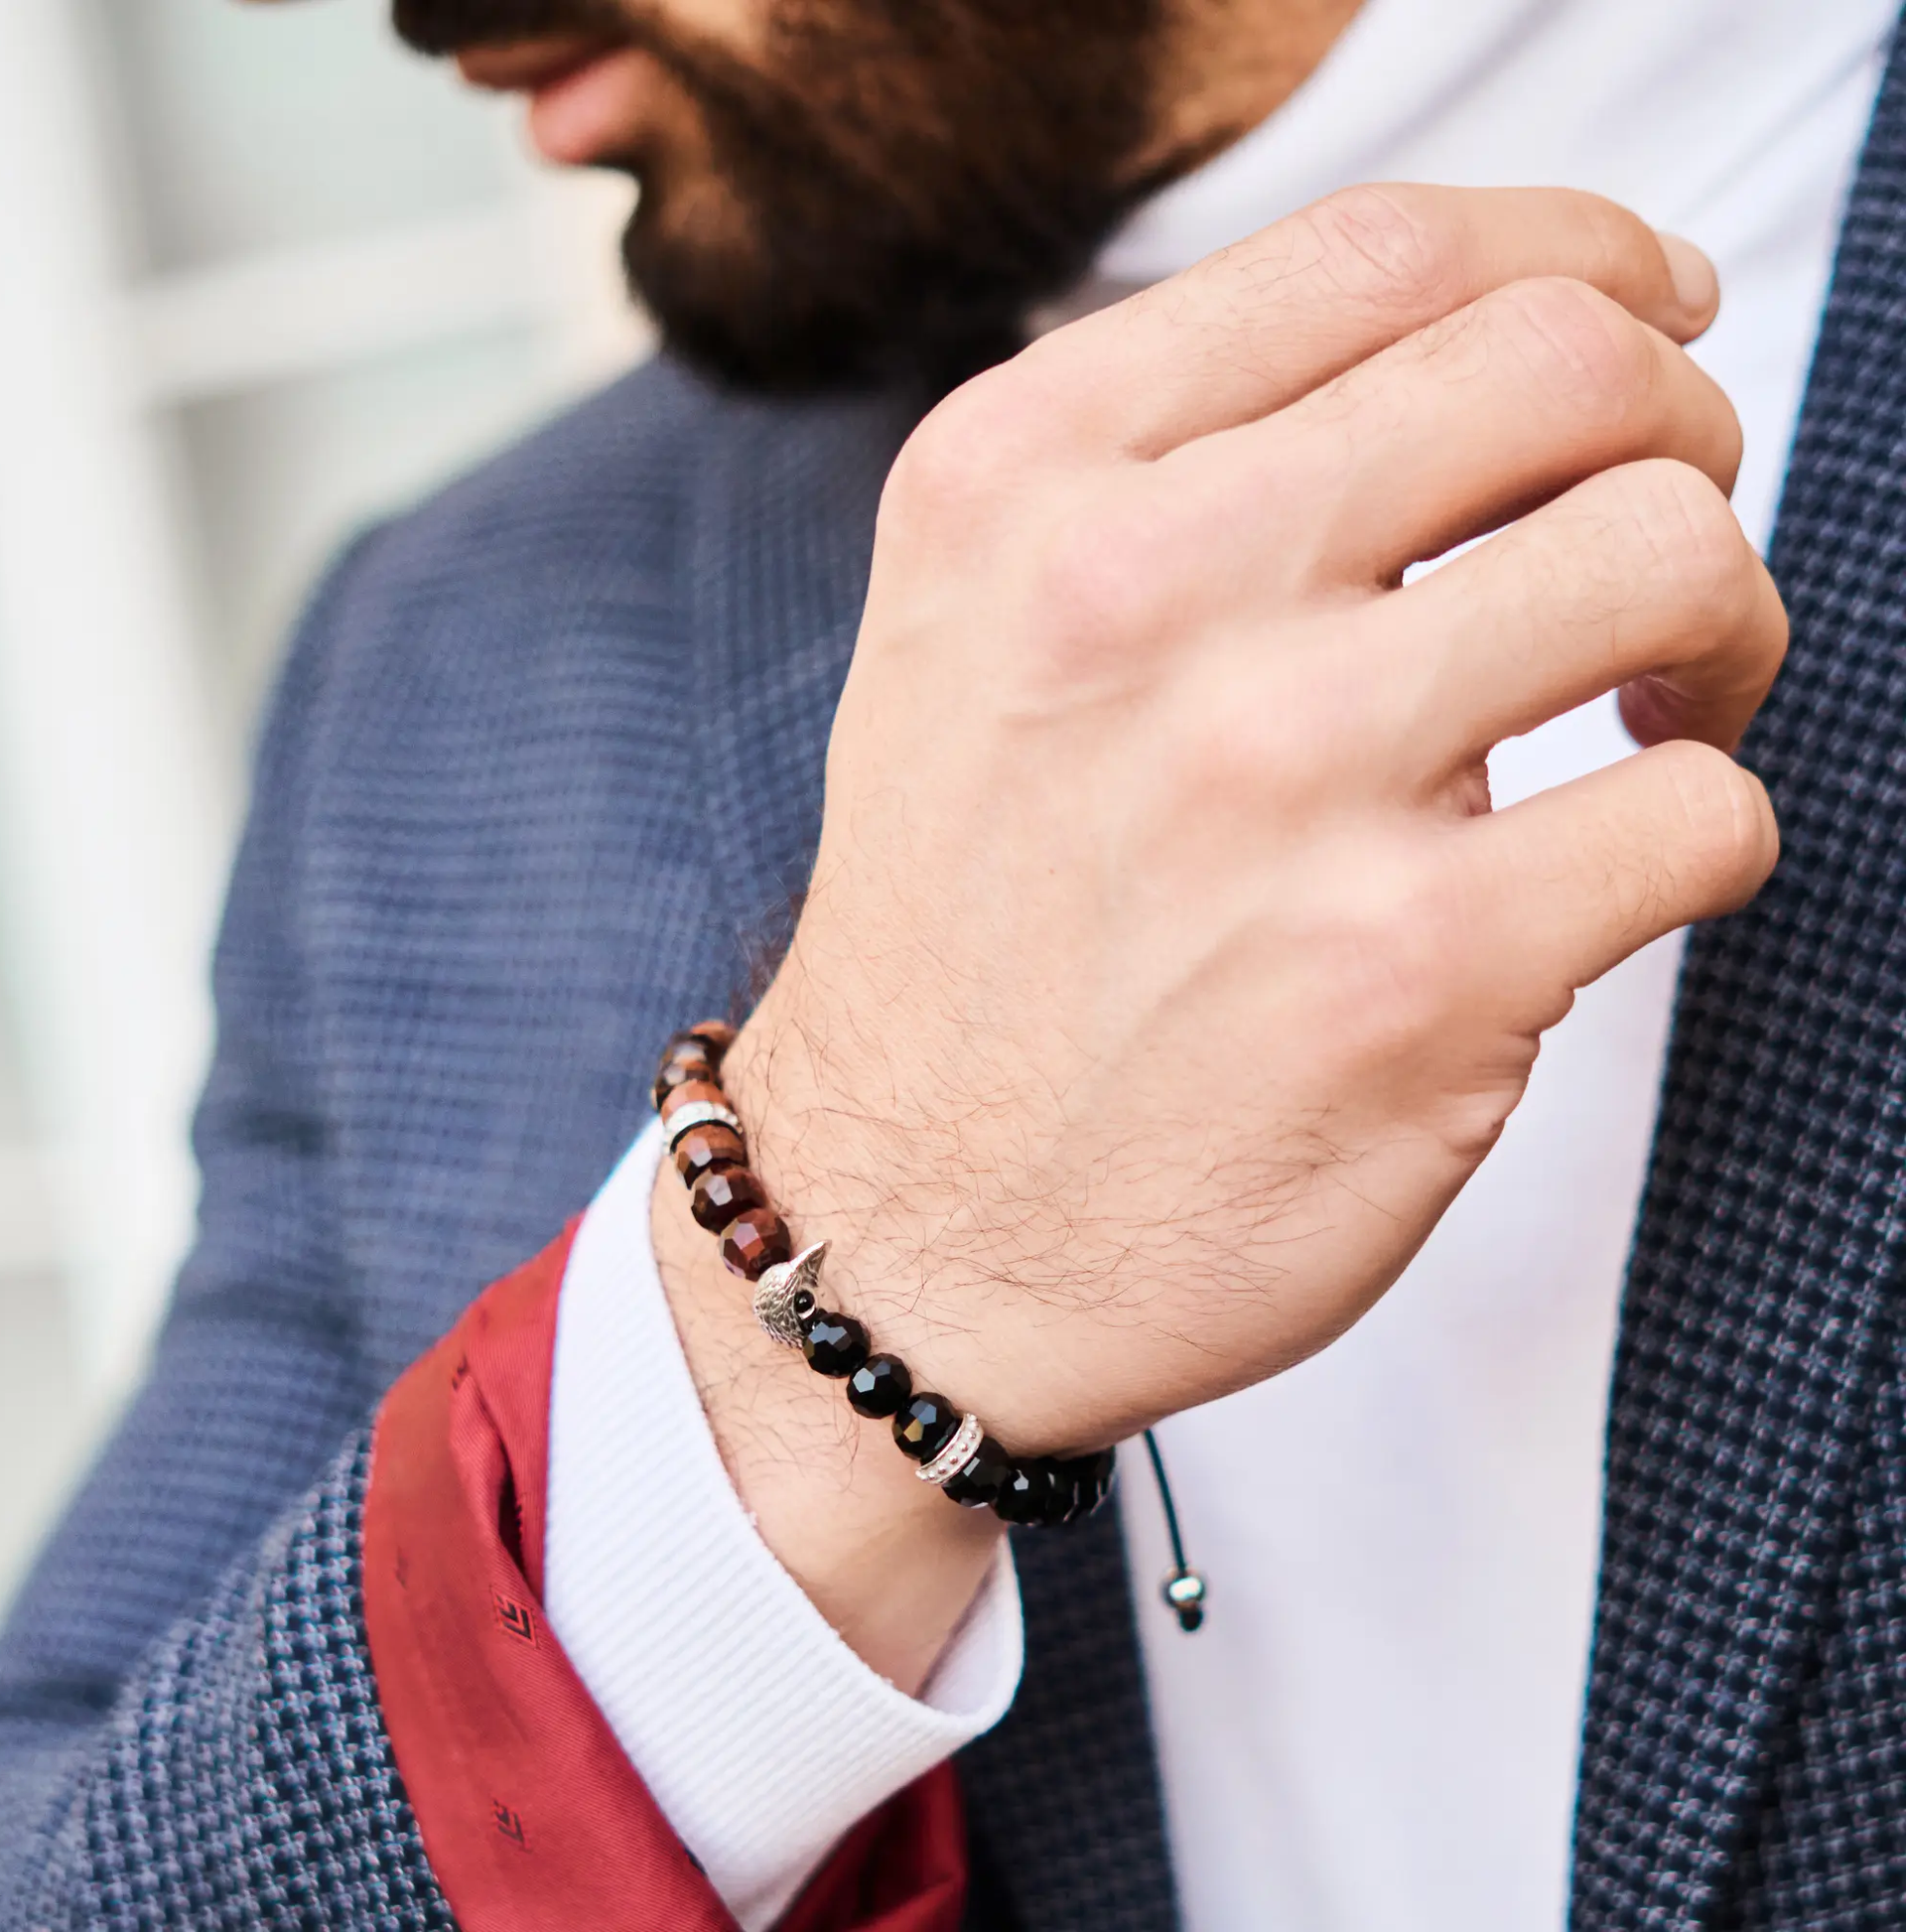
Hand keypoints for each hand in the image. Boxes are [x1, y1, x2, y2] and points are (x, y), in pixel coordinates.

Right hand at [656, 185, 1782, 1688]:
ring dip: (1722, 626)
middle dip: (1675, 429)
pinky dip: (1697, 827)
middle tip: (1651, 535)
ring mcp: (1282, 778)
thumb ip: (1165, 470)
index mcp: (1026, 484)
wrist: (904, 1232)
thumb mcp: (971, 635)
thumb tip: (1466, 375)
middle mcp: (1140, 595)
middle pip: (1566, 365)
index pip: (1389, 251)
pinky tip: (1598, 875)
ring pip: (1673, 555)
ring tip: (1649, 708)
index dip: (1579, 260)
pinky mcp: (1415, 970)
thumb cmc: (965, 937)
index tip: (1641, 324)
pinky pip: (1704, 811)